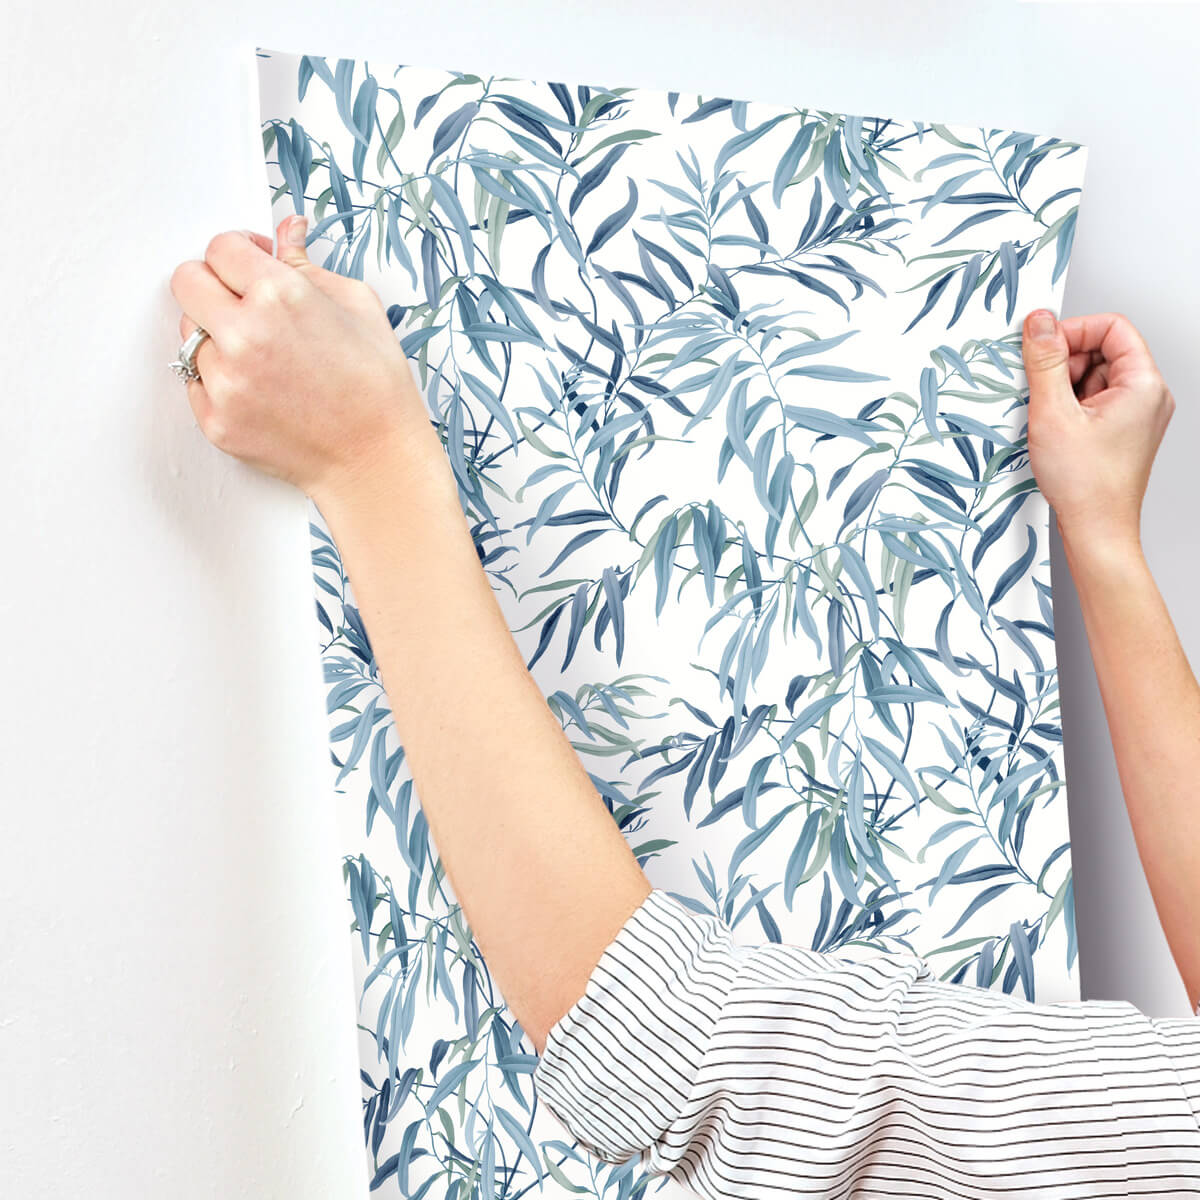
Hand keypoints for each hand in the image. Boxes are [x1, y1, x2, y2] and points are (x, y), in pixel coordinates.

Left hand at [168, 213, 439, 500]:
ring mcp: (225, 382)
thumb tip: (287, 231)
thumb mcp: (358, 305)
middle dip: (213, 284)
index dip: (238, 252)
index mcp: (280, 295)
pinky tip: (260, 389)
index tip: (251, 265)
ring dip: (216, 337)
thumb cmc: (377, 386)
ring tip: (262, 356)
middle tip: (243, 302)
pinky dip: (220, 380)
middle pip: (186, 282)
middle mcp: (244, 335)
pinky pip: (195, 382)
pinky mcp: (216, 420)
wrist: (376, 459)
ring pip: (189, 334)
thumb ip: (308, 264)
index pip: (220, 248)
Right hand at [1020, 308, 1175, 550]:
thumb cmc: (1086, 485)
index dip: (1073, 331)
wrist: (1097, 531)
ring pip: (1094, 376)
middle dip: (1065, 363)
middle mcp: (1147, 396)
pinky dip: (1068, 407)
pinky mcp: (1121, 431)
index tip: (1042, 345)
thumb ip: (1045, 362)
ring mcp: (1136, 415)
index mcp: (1143, 385)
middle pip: (1102, 351)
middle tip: (1040, 388)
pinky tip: (1054, 429)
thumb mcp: (1053, 413)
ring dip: (1063, 387)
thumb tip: (1039, 323)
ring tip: (1049, 417)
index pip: (1112, 328)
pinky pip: (1093, 401)